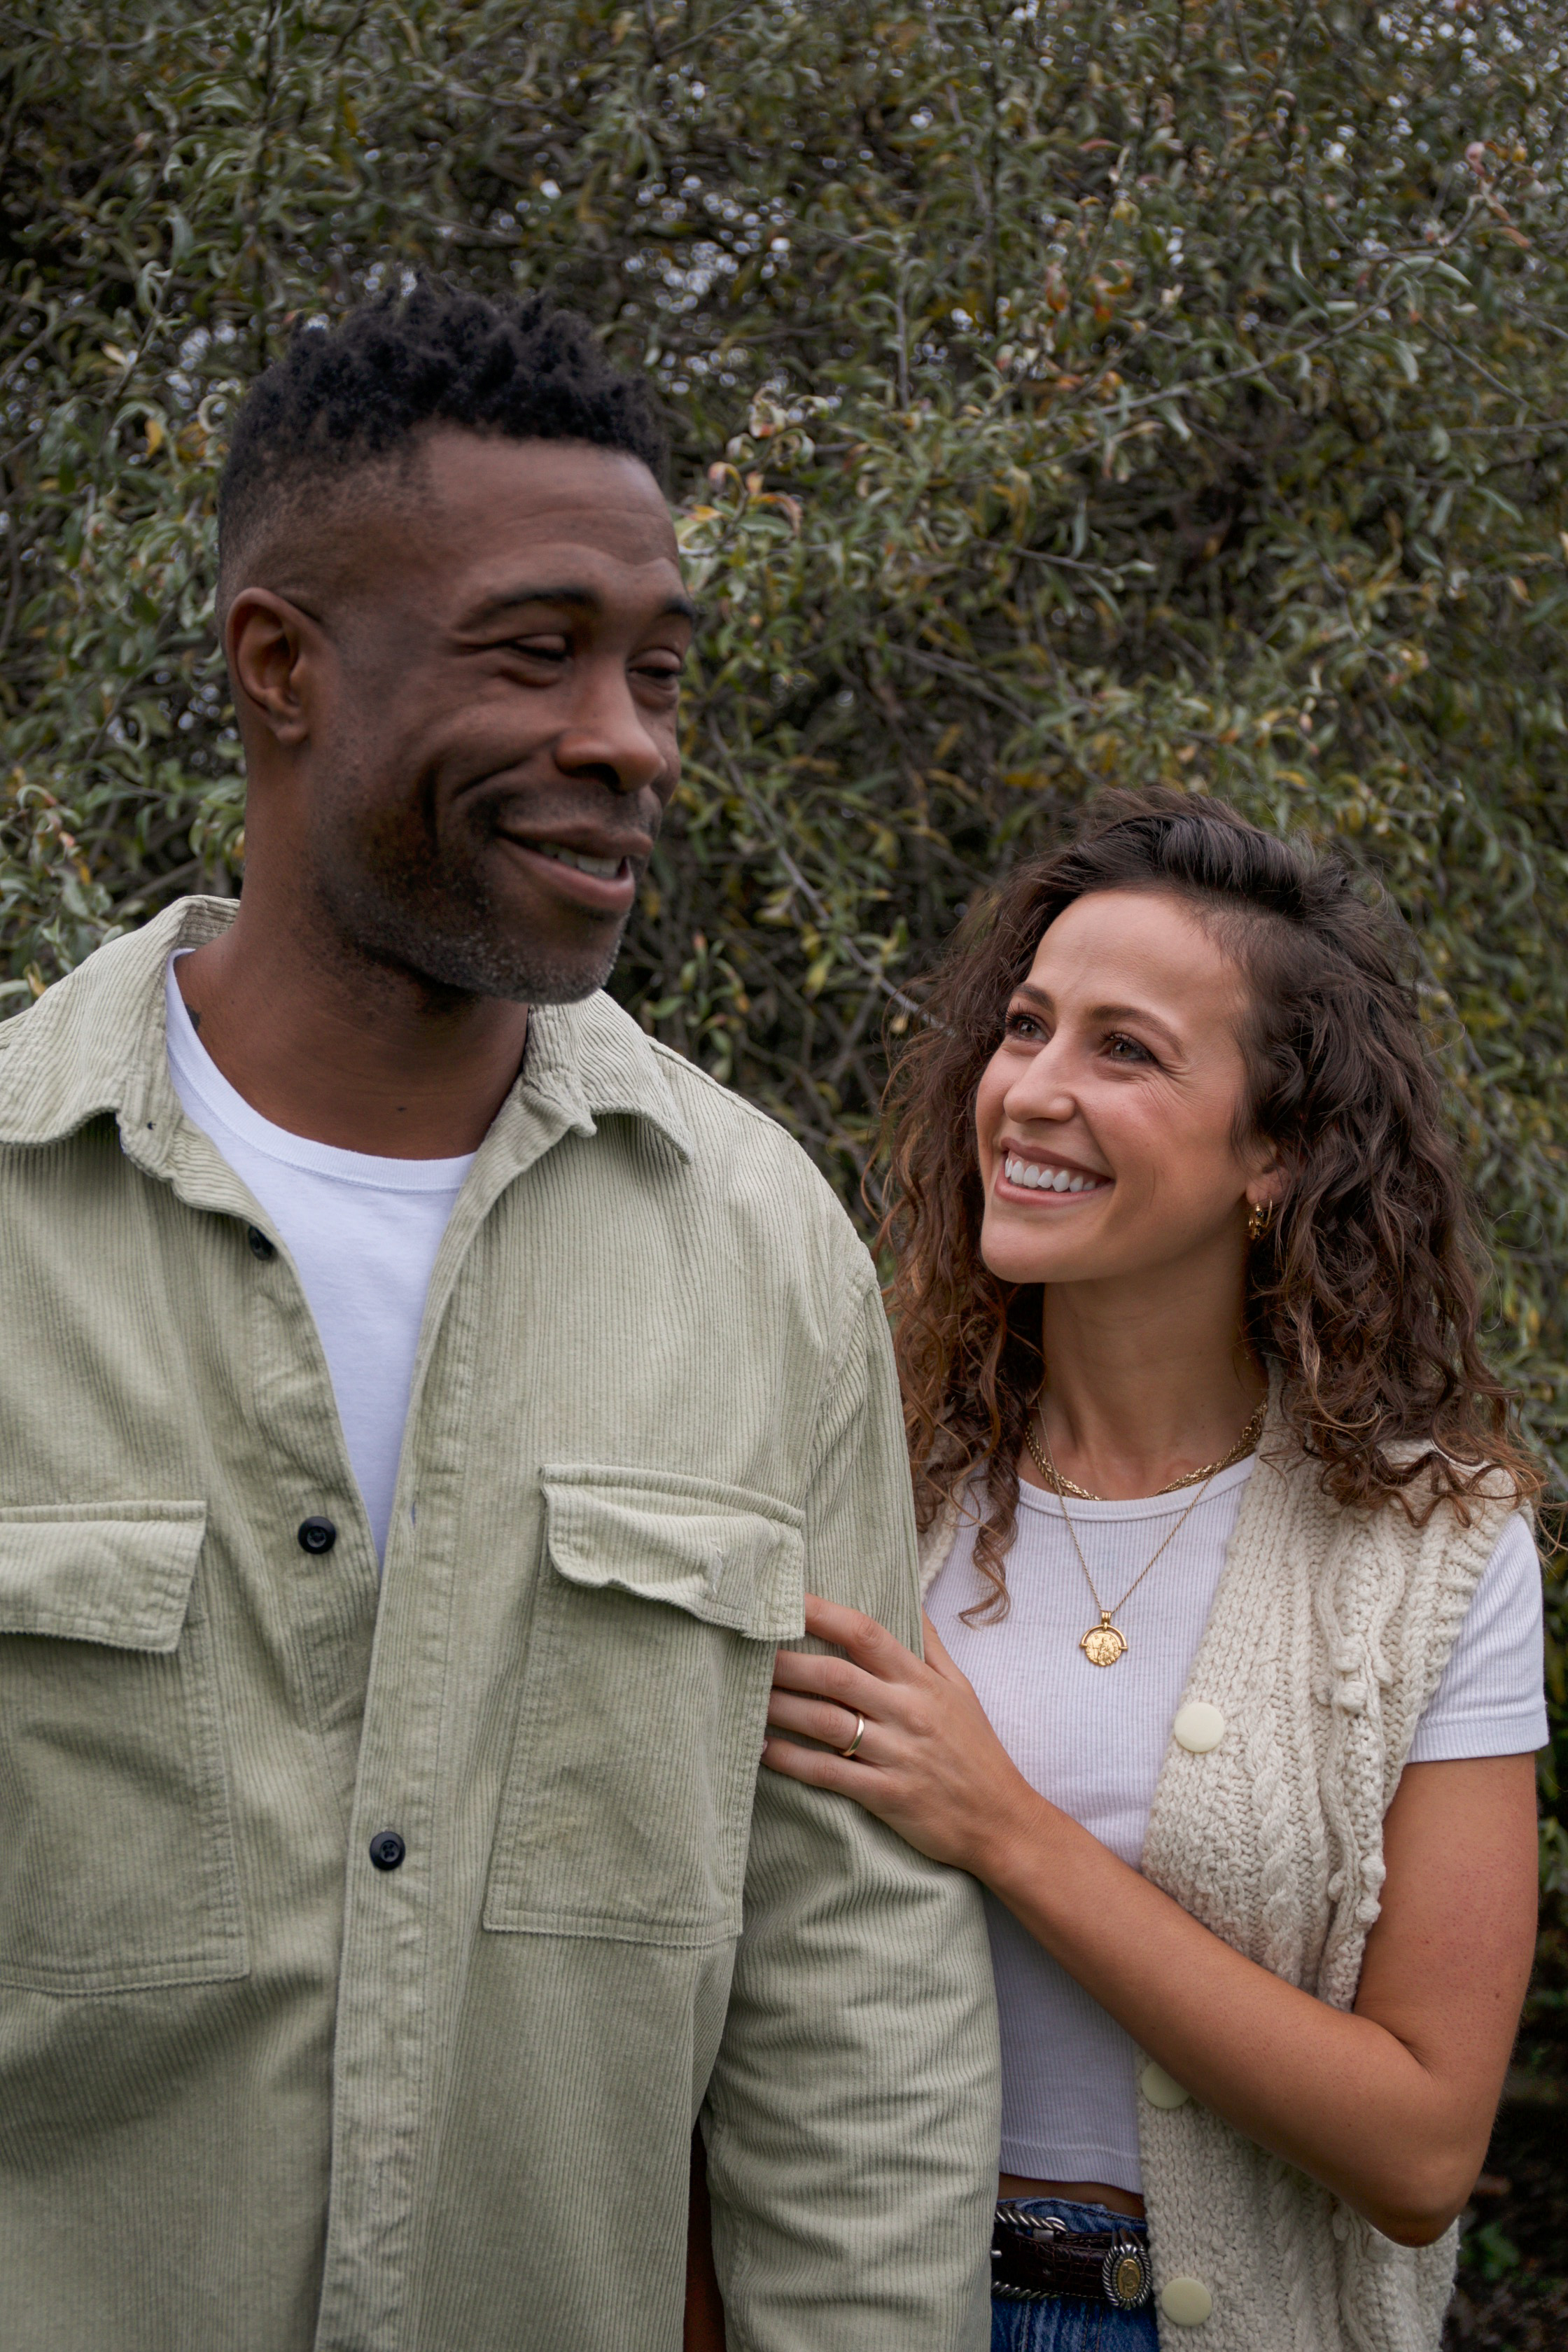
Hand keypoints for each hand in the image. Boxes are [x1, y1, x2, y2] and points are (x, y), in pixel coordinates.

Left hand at [762, 1593, 1041, 1874]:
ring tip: (743, 1695)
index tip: (785, 1597)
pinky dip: (792, 1760)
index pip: (867, 1633)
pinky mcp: (887, 1796)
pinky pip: (829, 1774)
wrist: (1003, 1822)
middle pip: (835, 1675)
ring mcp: (897, 1754)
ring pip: (826, 1721)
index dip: (822, 1612)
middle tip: (744, 1650)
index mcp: (921, 1682)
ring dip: (779, 1706)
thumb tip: (910, 1599)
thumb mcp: (962, 1690)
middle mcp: (907, 1711)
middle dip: (786, 1661)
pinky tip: (762, 1749)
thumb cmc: (977, 1752)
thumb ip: (931, 1644)